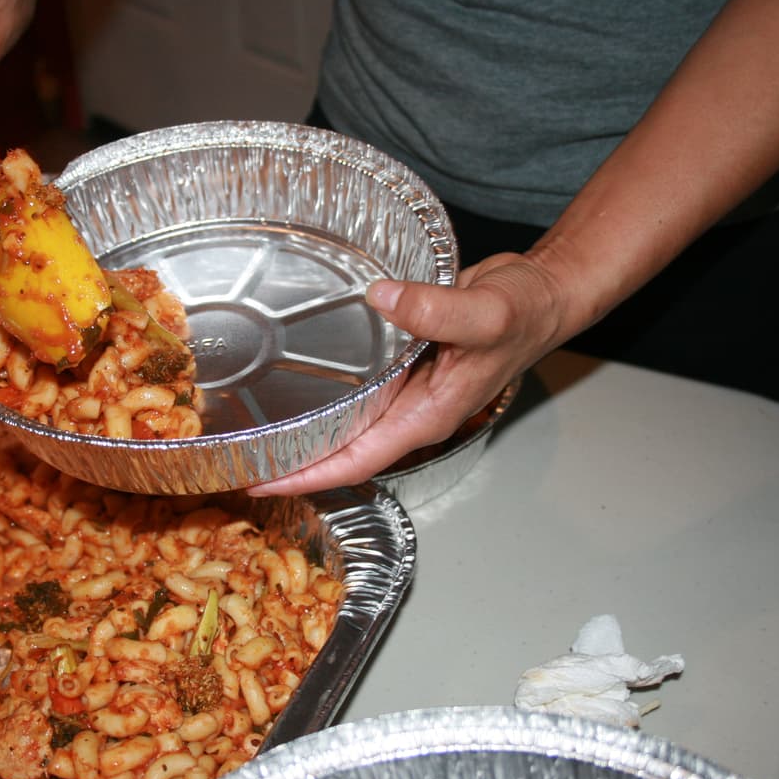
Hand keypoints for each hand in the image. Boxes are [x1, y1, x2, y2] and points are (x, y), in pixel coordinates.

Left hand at [247, 253, 567, 495]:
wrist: (541, 294)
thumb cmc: (524, 314)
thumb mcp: (485, 313)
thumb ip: (435, 309)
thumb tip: (381, 299)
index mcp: (426, 416)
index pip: (355, 460)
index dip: (307, 476)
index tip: (261, 484)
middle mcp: (411, 410)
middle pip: (341, 450)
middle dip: (292, 461)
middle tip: (237, 458)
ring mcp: (407, 389)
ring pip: (345, 420)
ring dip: (303, 427)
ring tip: (250, 426)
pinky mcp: (403, 363)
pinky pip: (356, 387)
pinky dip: (323, 390)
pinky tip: (293, 380)